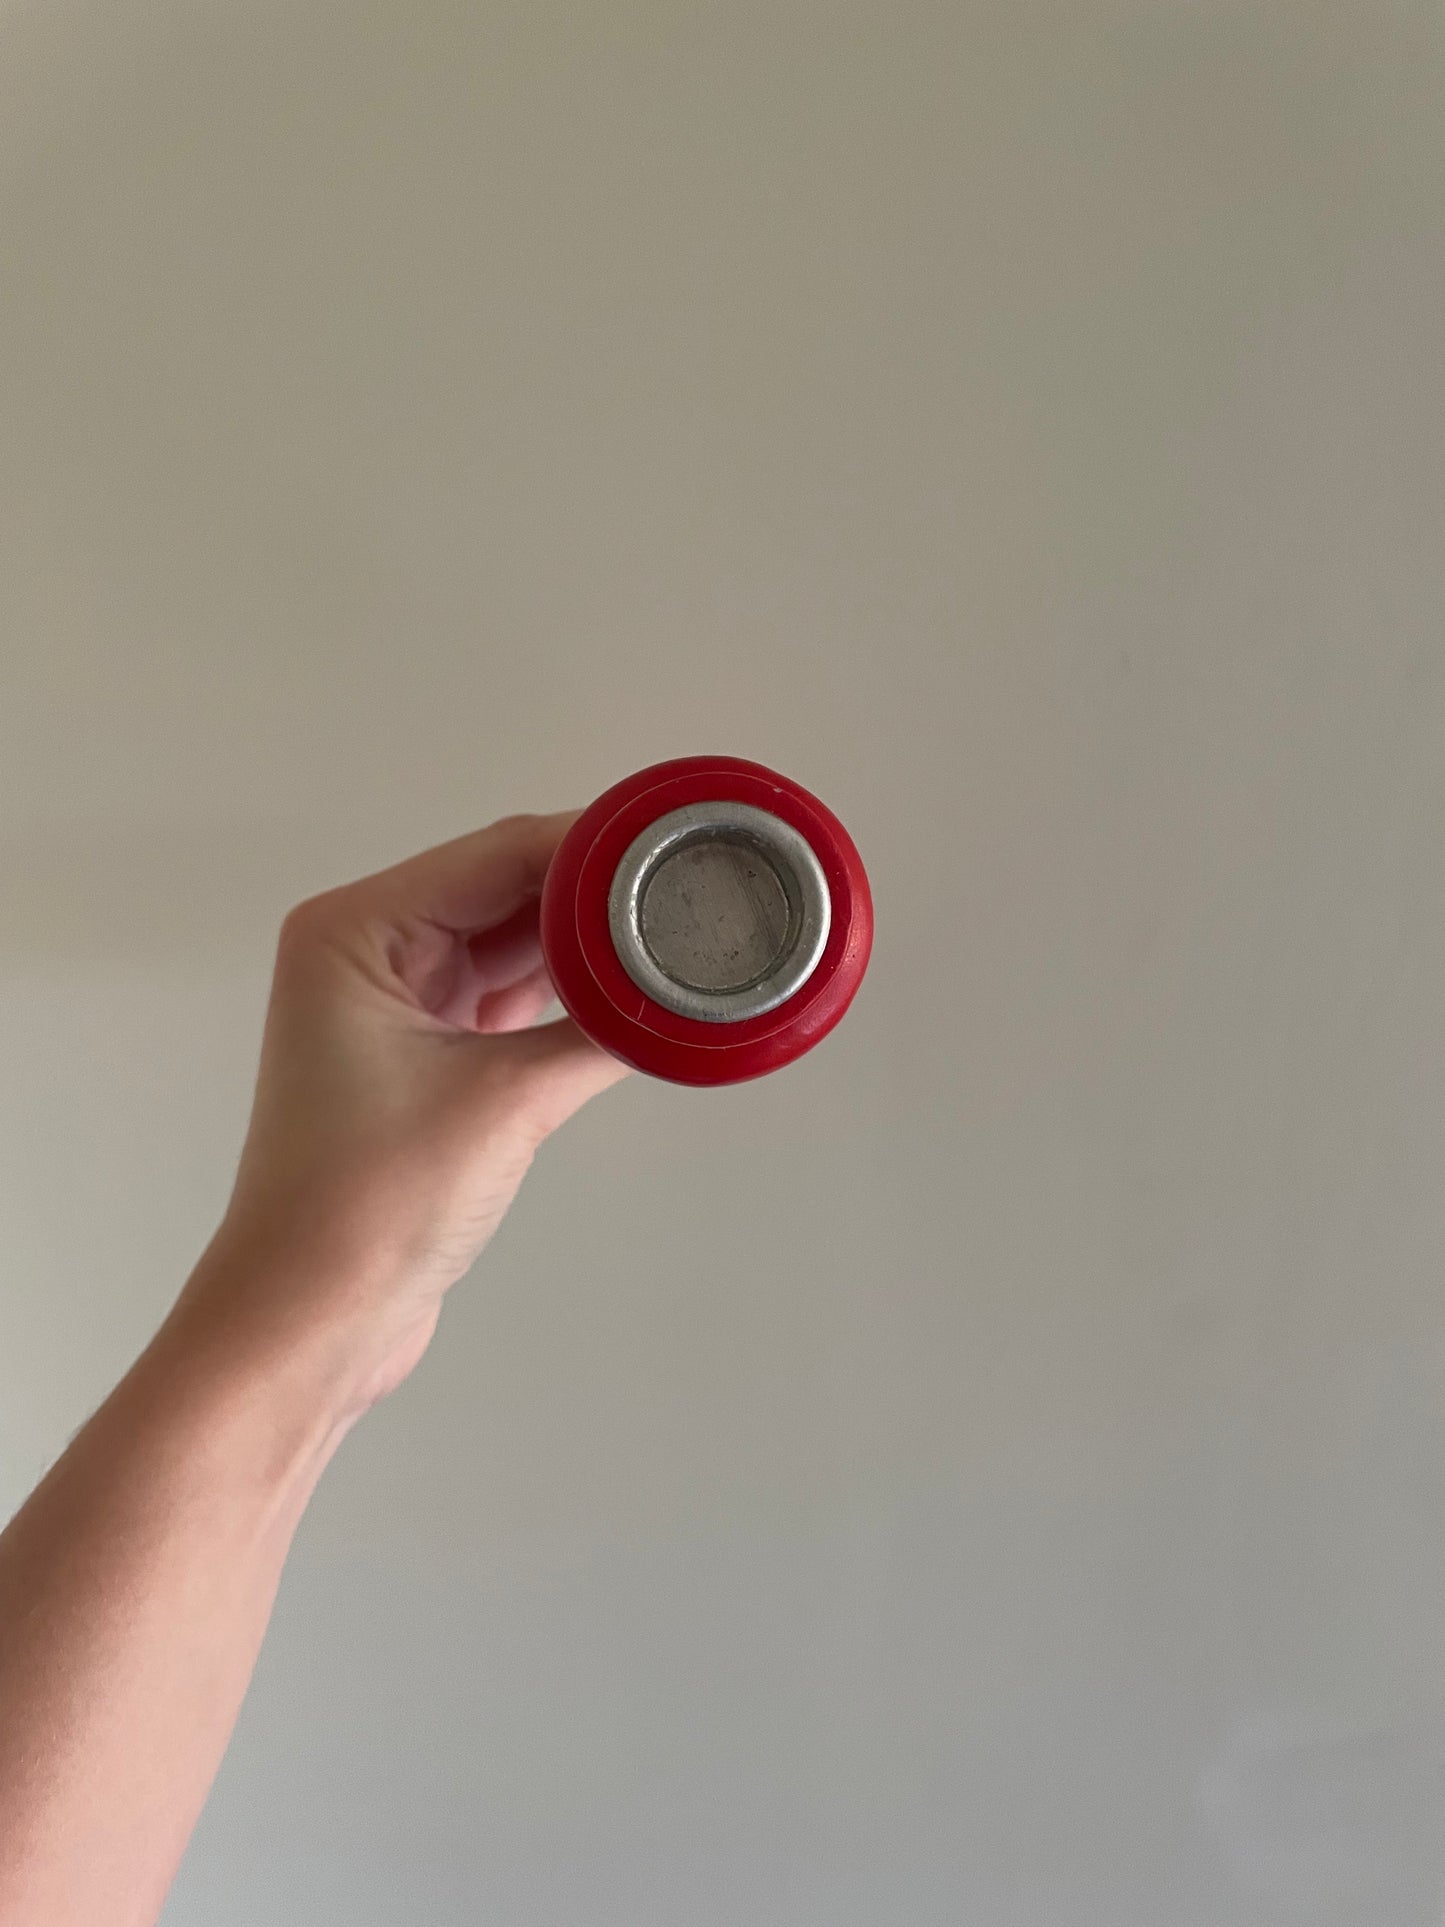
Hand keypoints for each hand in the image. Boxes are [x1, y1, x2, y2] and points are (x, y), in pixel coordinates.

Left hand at [182, 813, 628, 1412]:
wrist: (311, 1319)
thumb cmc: (365, 1209)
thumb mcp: (504, 1101)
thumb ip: (600, 1033)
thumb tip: (685, 997)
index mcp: (356, 931)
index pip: (497, 854)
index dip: (595, 846)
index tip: (677, 846)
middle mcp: (369, 951)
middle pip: (508, 888)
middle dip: (599, 893)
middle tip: (694, 889)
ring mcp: (396, 1004)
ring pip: (514, 944)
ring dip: (587, 947)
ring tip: (678, 938)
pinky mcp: (425, 1054)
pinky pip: (510, 998)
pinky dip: (568, 998)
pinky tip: (631, 995)